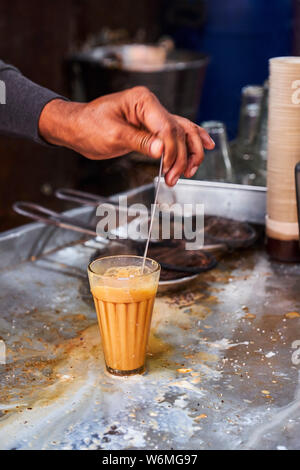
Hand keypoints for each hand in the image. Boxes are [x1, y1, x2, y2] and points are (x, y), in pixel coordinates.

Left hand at [39, 86, 214, 185]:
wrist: (76, 128)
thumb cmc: (88, 126)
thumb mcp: (112, 135)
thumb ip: (139, 141)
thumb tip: (162, 149)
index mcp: (143, 101)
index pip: (168, 127)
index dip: (172, 150)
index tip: (169, 169)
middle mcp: (151, 106)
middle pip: (179, 130)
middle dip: (181, 156)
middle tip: (176, 177)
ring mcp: (153, 116)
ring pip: (183, 132)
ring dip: (190, 152)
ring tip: (191, 171)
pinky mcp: (151, 128)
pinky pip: (175, 134)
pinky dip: (189, 142)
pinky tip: (206, 146)